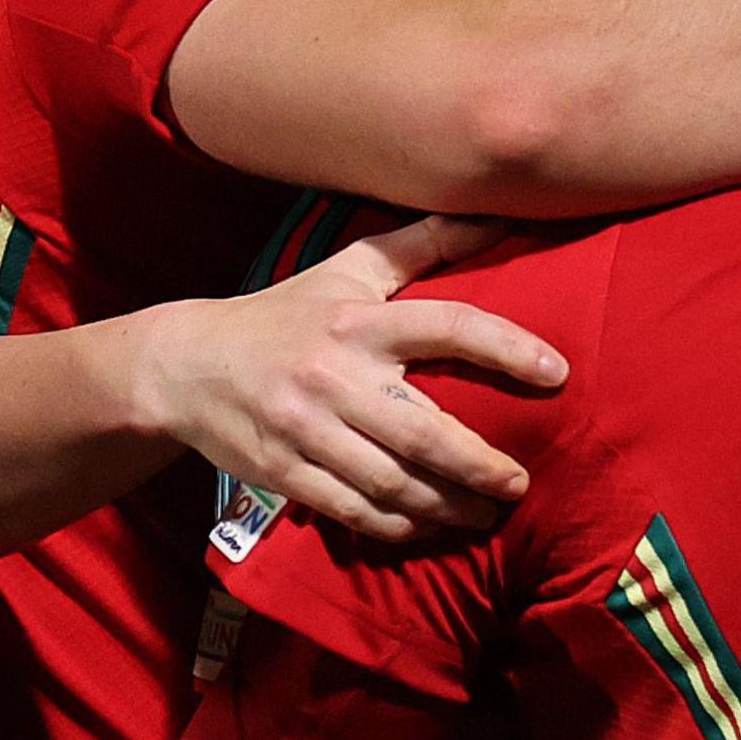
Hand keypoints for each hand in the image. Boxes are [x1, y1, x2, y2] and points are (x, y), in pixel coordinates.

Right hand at [129, 217, 565, 542]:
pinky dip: (398, 525)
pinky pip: (354, 511)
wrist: (184, 366)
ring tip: (485, 513)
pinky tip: (426, 525)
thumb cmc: (282, 315)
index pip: (448, 328)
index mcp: (358, 322)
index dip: (508, 348)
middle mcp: (335, 375)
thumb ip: (420, 245)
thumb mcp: (345, 272)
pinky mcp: (284, 472)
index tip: (556, 373)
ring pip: (395, 483)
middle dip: (483, 467)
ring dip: (449, 506)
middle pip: (426, 433)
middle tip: (518, 484)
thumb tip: (495, 214)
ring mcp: (307, 429)